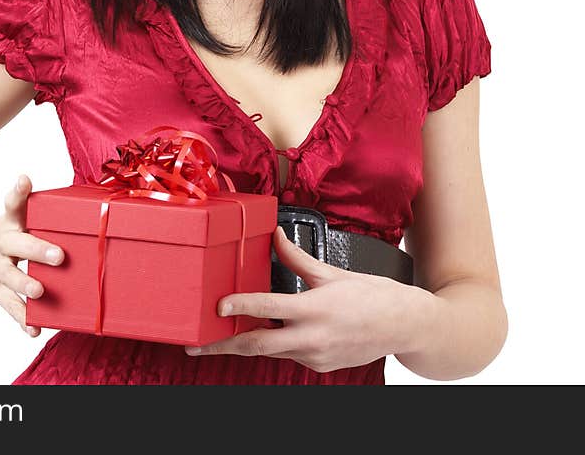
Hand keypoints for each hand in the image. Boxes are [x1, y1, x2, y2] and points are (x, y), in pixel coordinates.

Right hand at [0, 174, 63, 336]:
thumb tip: (73, 219)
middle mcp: (1, 243)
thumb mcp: (5, 221)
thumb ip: (33, 220)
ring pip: (12, 277)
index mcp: (8, 223)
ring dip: (26, 285)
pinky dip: (22, 318)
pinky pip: (9, 306)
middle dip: (38, 249)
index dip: (19, 192)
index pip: (13, 204)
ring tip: (40, 291)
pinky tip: (34, 329)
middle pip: (18, 243)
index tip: (24, 180)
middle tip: (59, 255)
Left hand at [184, 226, 426, 372]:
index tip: (217, 306)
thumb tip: (275, 236)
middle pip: (257, 345)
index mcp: (316, 308)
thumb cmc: (374, 296)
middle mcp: (313, 337)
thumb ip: (297, 257)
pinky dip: (274, 345)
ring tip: (217, 338)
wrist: (406, 326)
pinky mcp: (320, 366)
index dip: (240, 307)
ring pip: (270, 351)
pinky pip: (289, 355)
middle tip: (196, 345)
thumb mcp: (332, 272)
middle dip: (222, 346)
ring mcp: (316, 356)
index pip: (268, 309)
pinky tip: (264, 335)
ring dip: (245, 344)